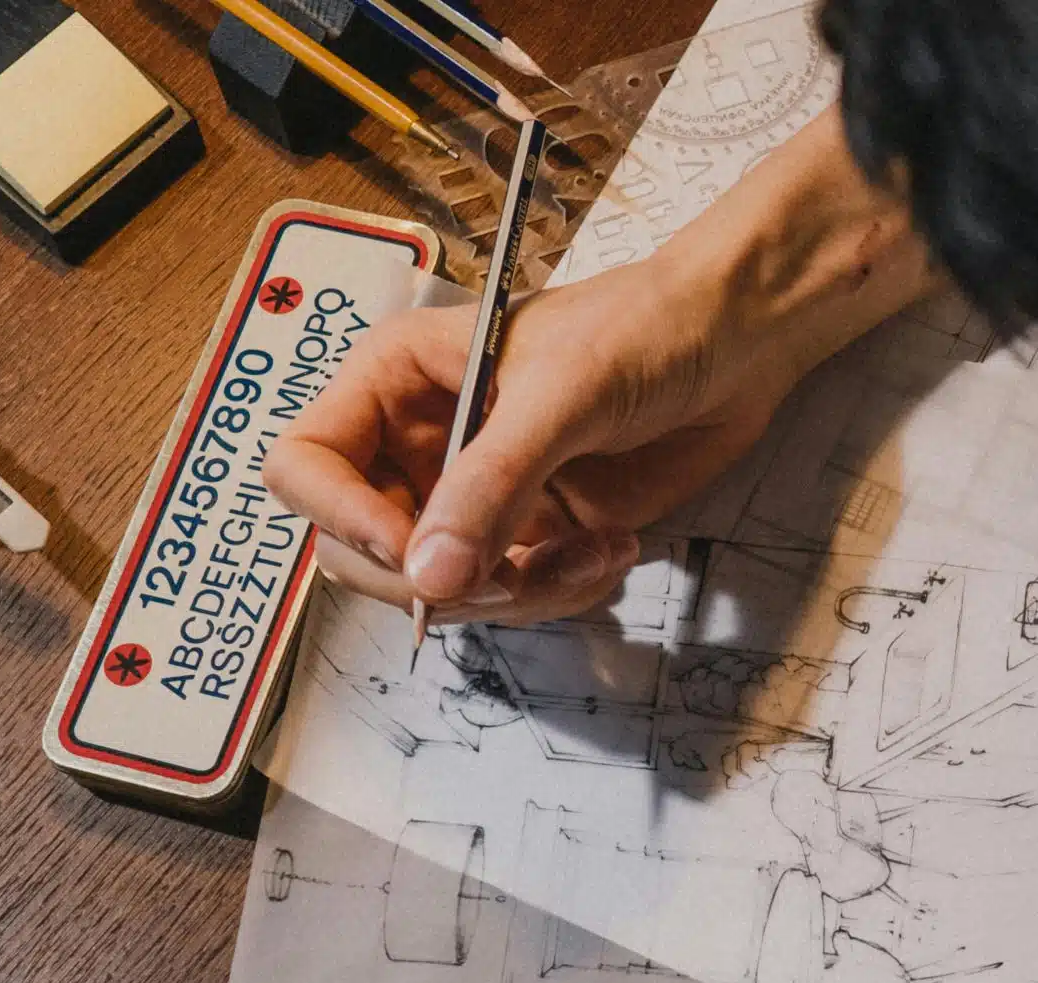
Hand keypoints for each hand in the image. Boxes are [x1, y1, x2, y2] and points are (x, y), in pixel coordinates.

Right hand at [264, 261, 790, 625]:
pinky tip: (613, 550)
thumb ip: (490, 484)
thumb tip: (429, 574)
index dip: (340, 519)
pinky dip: (562, 594)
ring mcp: (471, 500)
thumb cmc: (641, 328)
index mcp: (393, 384)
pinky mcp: (528, 537)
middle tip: (516, 576)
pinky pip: (512, 601)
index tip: (411, 548)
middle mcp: (417, 447)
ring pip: (441, 593)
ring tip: (594, 553)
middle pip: (360, 553)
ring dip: (520, 595)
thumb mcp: (559, 394)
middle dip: (438, 581)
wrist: (734, 345)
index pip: (304, 468)